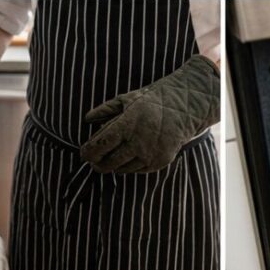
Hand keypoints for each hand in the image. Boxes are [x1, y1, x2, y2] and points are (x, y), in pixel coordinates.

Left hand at [79, 55, 219, 173]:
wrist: (185, 108)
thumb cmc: (152, 101)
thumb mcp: (127, 99)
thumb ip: (105, 110)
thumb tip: (87, 119)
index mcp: (126, 125)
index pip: (99, 146)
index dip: (88, 152)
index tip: (84, 153)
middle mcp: (137, 142)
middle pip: (108, 163)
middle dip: (98, 163)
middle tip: (94, 161)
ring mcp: (149, 154)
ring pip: (122, 169)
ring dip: (113, 165)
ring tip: (111, 158)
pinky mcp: (159, 162)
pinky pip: (137, 170)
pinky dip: (130, 166)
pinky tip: (129, 156)